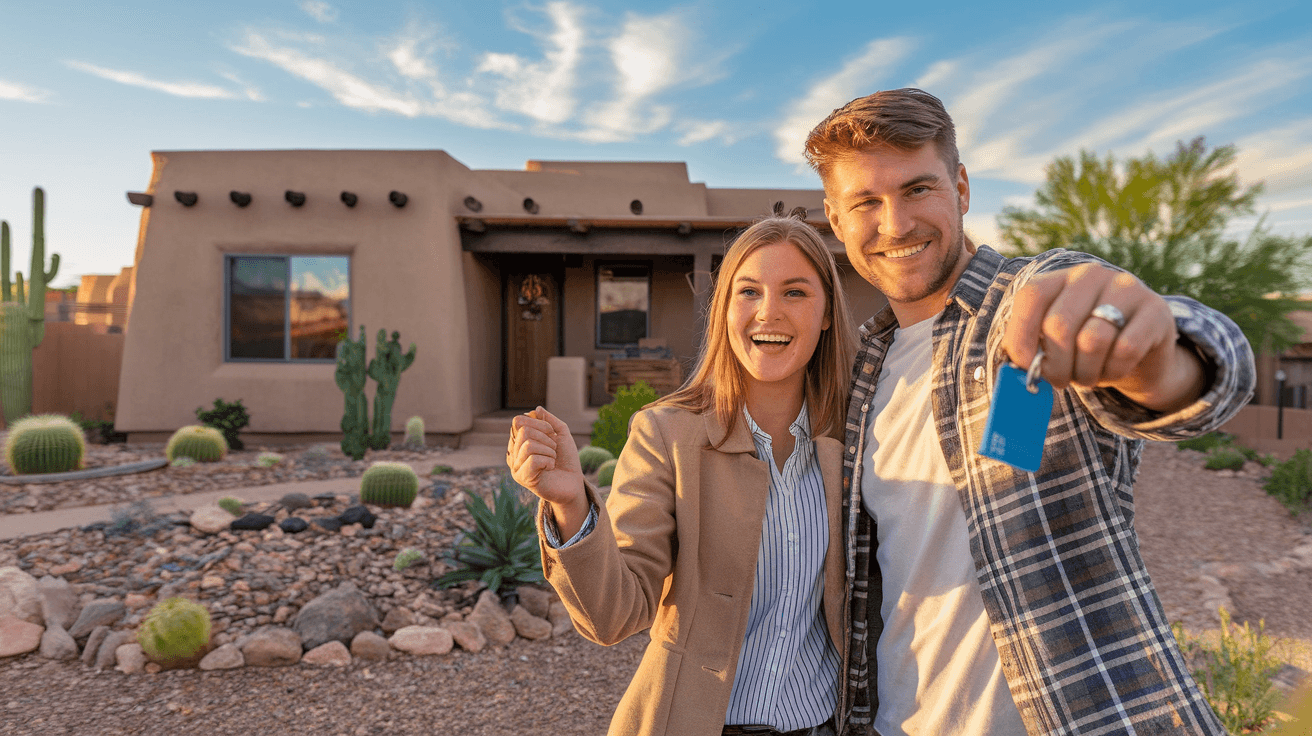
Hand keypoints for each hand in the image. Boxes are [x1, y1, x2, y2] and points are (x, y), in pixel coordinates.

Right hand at [507, 407, 588, 534]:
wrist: (573, 483)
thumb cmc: (566, 459)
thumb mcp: (561, 434)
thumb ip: (549, 420)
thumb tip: (536, 409)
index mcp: (520, 440)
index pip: (518, 421)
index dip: (538, 422)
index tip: (551, 432)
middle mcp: (514, 452)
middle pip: (524, 431)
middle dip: (546, 437)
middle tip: (554, 449)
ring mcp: (516, 465)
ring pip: (528, 445)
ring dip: (548, 451)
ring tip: (553, 459)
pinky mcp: (522, 477)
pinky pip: (533, 460)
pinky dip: (548, 461)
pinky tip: (550, 468)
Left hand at [1000, 263, 1205, 412]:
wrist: (1139, 356)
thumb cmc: (1083, 351)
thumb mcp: (1053, 346)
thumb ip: (1030, 351)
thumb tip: (1015, 373)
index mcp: (1059, 278)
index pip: (1031, 297)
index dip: (1021, 336)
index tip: (1025, 366)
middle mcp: (1091, 275)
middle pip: (1059, 324)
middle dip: (1055, 366)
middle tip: (1060, 382)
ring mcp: (1126, 287)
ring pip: (1092, 340)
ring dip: (1085, 372)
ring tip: (1087, 377)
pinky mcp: (1156, 309)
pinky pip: (1125, 349)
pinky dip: (1113, 370)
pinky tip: (1112, 370)